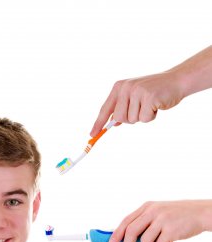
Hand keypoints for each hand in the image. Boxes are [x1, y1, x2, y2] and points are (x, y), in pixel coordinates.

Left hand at [90, 45, 211, 136]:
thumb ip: (123, 107)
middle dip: (130, 119)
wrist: (176, 80)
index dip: (98, 123)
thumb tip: (114, 123)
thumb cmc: (154, 91)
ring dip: (143, 117)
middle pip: (119, 118)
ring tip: (151, 105)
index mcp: (119, 87)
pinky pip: (144, 119)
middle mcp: (126, 88)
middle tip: (142, 109)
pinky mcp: (149, 97)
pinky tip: (157, 105)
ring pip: (132, 120)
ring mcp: (137, 91)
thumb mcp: (134, 96)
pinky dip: (152, 117)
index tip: (92, 134)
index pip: (105, 109)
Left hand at [109, 200, 211, 241]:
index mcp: (147, 207)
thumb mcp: (159, 213)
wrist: (201, 214)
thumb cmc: (178, 217)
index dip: (117, 233)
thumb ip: (144, 222)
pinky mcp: (171, 229)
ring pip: (145, 241)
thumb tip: (126, 239)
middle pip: (131, 231)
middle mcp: (152, 211)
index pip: (126, 221)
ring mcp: (161, 220)